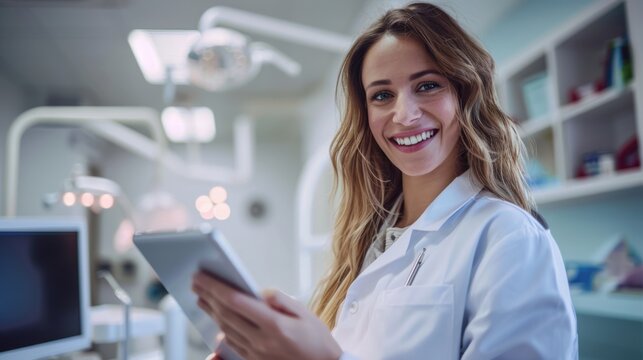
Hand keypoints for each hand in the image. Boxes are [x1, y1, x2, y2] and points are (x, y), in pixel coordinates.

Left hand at [192, 271, 341, 359]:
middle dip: (207, 296)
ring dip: (210, 312)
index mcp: (274, 325)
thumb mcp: (305, 313)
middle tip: (195, 282)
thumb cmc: (317, 340)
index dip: (215, 287)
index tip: (202, 276)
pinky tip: (217, 319)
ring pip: (225, 329)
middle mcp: (261, 341)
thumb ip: (280, 299)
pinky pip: (232, 343)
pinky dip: (221, 328)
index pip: (236, 301)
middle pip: (225, 315)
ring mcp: (256, 354)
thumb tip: (259, 292)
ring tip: (201, 297)